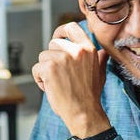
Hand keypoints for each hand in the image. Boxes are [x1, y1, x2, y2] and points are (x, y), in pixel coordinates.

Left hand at [32, 22, 109, 136]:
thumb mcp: (100, 74)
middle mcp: (76, 50)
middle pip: (53, 44)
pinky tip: (51, 88)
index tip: (58, 37)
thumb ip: (99, 60)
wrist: (84, 113)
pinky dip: (39, 79)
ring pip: (43, 57)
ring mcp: (62, 58)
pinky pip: (36, 69)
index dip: (61, 31)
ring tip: (57, 83)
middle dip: (52, 58)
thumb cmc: (90, 95)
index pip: (72, 27)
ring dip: (45, 70)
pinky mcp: (49, 68)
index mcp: (88, 49)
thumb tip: (103, 53)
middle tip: (60, 74)